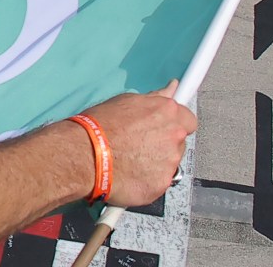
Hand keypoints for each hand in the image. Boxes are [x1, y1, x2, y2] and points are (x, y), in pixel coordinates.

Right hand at [80, 81, 196, 206]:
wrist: (83, 155)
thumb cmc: (99, 126)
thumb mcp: (126, 102)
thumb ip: (154, 99)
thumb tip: (172, 88)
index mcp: (168, 113)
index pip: (188, 120)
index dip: (176, 125)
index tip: (163, 128)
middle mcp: (174, 137)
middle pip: (178, 143)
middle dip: (163, 145)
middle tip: (139, 146)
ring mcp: (170, 163)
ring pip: (169, 164)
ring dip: (155, 163)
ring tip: (129, 161)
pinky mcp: (161, 184)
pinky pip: (159, 182)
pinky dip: (147, 180)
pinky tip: (129, 175)